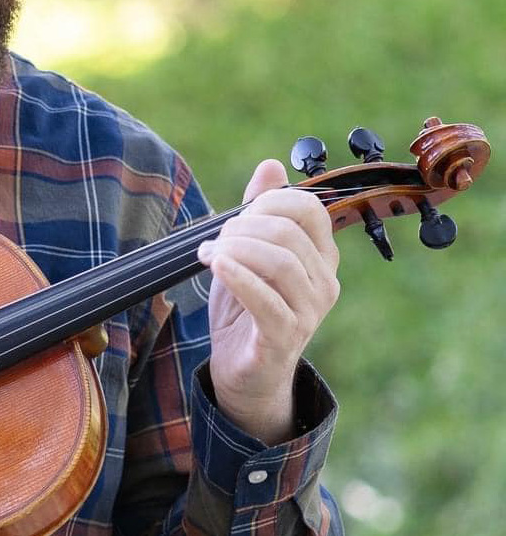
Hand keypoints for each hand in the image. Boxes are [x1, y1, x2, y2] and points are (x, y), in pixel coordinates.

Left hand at [198, 159, 339, 443]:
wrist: (243, 371)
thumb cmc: (246, 309)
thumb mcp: (248, 254)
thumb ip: (259, 212)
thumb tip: (271, 165)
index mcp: (321, 257)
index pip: (310, 209)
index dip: (269, 201)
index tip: (237, 214)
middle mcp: (324, 282)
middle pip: (288, 233)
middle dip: (242, 227)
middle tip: (215, 240)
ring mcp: (309, 312)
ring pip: (279, 263)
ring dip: (235, 250)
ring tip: (210, 255)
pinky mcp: (285, 337)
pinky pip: (266, 300)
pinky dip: (237, 276)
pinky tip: (215, 264)